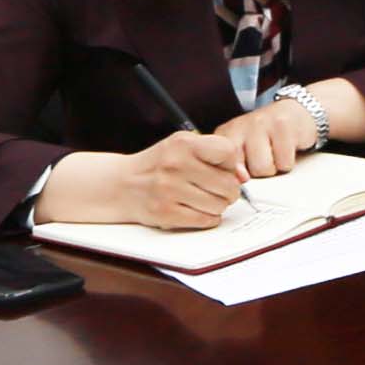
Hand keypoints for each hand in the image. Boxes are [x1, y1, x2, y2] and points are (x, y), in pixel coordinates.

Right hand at [46, 129, 254, 230]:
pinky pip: (205, 220)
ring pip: (219, 205)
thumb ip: (213, 154)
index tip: (224, 169)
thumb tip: (242, 176)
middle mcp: (176, 165)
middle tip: (217, 190)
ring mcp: (169, 190)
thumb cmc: (159, 165)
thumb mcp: (182, 147)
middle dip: (228, 190)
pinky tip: (197, 209)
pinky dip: (208, 218)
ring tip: (204, 199)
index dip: (232, 164)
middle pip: (228, 184)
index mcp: (183, 143)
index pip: (228, 153)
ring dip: (218, 206)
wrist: (122, 184)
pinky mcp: (166, 213)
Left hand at [227, 92, 324, 179]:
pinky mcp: (282, 126)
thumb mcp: (243, 152)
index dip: (236, 176)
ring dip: (274, 167)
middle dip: (257, 171)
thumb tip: (241, 178)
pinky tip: (287, 148)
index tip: (246, 169)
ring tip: (275, 153)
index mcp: (225, 135)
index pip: (222, 167)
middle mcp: (239, 126)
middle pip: (243, 172)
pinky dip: (288, 161)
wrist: (294, 114)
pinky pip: (284, 163)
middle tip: (264, 156)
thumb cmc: (267, 138)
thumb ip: (236, 169)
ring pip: (264, 168)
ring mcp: (260, 123)